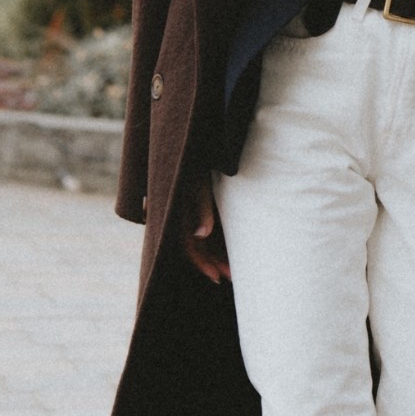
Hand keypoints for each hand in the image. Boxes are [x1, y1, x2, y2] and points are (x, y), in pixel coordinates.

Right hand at [180, 167, 230, 283]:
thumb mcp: (199, 180)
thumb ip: (200, 205)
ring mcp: (190, 207)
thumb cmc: (197, 156)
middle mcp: (182, 212)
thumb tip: (201, 234)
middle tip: (234, 278)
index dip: (202, 263)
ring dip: (218, 252)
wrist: (193, 137)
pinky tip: (233, 246)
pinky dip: (220, 237)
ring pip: (203, 237)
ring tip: (237, 267)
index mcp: (177, 209)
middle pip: (197, 244)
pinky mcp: (199, 201)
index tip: (217, 278)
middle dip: (215, 262)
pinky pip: (208, 224)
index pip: (188, 244)